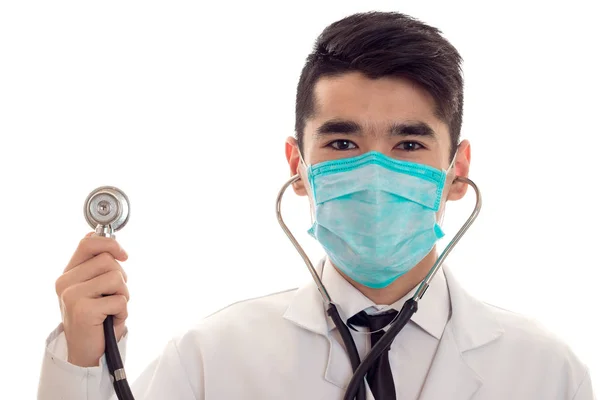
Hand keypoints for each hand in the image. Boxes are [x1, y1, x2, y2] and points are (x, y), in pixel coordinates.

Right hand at [55, 232, 128, 366]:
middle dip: (121, 278)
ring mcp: (72, 296)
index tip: (124, 255)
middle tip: (113, 297)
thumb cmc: (96, 318)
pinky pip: (119, 300)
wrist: (87, 351)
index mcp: (68, 274)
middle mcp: (65, 282)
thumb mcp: (95, 287)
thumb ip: (98, 266)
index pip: (87, 243)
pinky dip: (122, 311)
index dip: (110, 244)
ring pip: (116, 278)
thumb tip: (107, 241)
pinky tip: (110, 320)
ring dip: (123, 294)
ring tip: (112, 308)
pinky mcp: (83, 310)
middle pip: (108, 260)